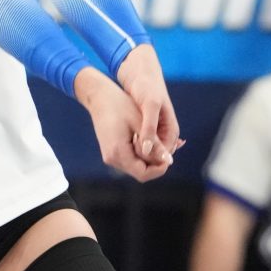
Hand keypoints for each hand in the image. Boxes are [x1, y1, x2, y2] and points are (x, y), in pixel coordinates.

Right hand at [74, 67, 171, 181]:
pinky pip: (129, 160)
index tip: (170, 156)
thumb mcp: (140, 123)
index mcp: (118, 152)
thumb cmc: (120, 105)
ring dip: (148, 158)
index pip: (143, 174)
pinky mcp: (110, 152)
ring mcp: (110, 156)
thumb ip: (154, 144)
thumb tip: (170, 161)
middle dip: (155, 163)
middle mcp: (111, 158)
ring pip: (135, 167)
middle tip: (167, 148)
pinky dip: (140, 154)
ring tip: (157, 142)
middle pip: (140, 172)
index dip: (159, 169)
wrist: (99, 97)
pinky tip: (146, 140)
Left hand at [117, 44, 180, 165]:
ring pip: (146, 151)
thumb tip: (146, 151)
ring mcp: (155, 131)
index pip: (164, 157)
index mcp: (171, 131)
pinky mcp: (144, 127)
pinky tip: (118, 142)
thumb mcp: (149, 107)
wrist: (139, 72)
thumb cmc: (147, 87)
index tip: (132, 157)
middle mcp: (165, 133)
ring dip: (134, 151)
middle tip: (123, 153)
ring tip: (120, 147)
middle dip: (140, 157)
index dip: (149, 161)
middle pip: (155, 156)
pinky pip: (139, 143)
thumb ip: (149, 128)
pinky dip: (130, 143)